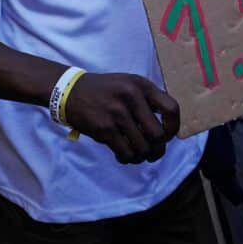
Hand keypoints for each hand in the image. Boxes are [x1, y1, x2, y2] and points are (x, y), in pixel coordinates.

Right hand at [63, 72, 179, 163]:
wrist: (69, 91)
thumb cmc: (104, 91)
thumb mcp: (128, 84)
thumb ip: (147, 100)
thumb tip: (166, 130)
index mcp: (141, 85)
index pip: (171, 109)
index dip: (173, 127)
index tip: (166, 136)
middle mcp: (132, 97)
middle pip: (158, 135)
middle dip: (157, 149)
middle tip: (150, 152)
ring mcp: (117, 113)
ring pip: (143, 148)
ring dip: (141, 156)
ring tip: (135, 154)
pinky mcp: (104, 128)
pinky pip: (126, 153)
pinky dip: (127, 159)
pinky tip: (122, 155)